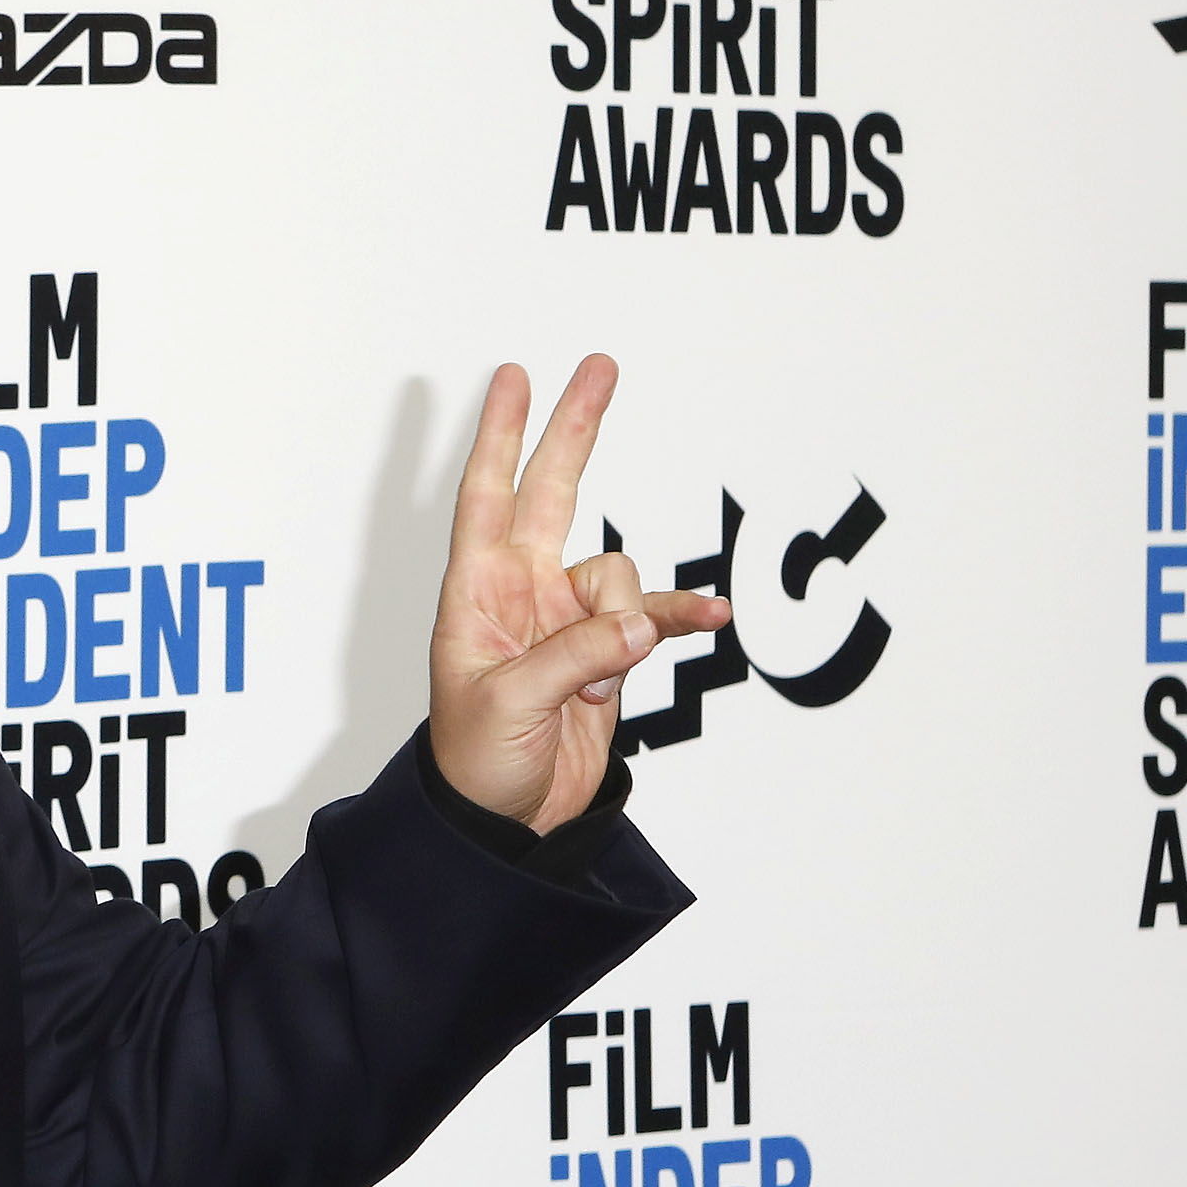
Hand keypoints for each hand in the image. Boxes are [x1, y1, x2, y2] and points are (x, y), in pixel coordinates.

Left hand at [427, 356, 730, 832]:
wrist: (505, 821)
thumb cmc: (476, 762)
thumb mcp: (509, 704)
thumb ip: (574, 658)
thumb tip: (635, 628)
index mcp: (479, 593)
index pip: (488, 496)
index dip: (500, 435)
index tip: (513, 377)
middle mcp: (523, 591)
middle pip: (553, 492)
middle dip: (575, 431)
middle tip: (599, 366)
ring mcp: (568, 618)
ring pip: (619, 577)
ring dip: (624, 625)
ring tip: (594, 687)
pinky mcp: (608, 652)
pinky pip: (655, 619)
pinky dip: (680, 620)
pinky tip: (710, 621)